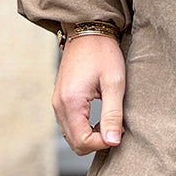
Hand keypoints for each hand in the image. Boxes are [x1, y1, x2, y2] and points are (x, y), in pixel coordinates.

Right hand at [52, 34, 125, 154]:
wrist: (88, 31)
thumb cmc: (103, 53)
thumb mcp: (114, 84)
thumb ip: (113, 115)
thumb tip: (112, 142)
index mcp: (71, 102)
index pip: (83, 142)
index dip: (102, 143)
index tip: (118, 132)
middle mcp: (59, 105)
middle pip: (75, 144)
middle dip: (96, 143)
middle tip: (115, 128)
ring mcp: (57, 103)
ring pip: (72, 137)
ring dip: (91, 137)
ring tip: (108, 121)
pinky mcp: (60, 101)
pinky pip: (70, 126)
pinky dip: (84, 129)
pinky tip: (99, 118)